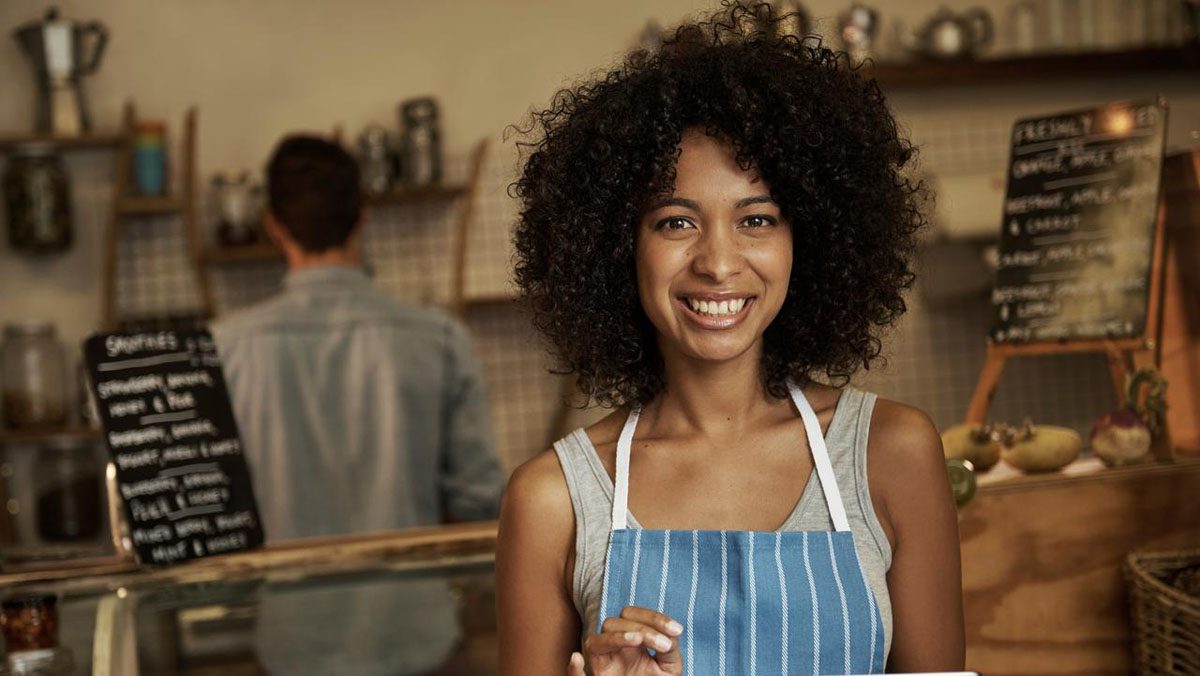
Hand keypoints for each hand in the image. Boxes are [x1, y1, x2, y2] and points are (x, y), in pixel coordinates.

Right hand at [567, 606, 683, 675]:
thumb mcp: (669, 666)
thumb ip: (669, 648)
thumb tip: (669, 636)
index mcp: (628, 639)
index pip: (632, 615)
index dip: (654, 618)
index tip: (676, 630)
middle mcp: (611, 647)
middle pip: (613, 623)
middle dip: (641, 627)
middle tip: (663, 645)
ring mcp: (601, 664)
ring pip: (596, 641)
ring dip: (617, 637)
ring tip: (638, 640)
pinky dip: (574, 670)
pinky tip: (576, 659)